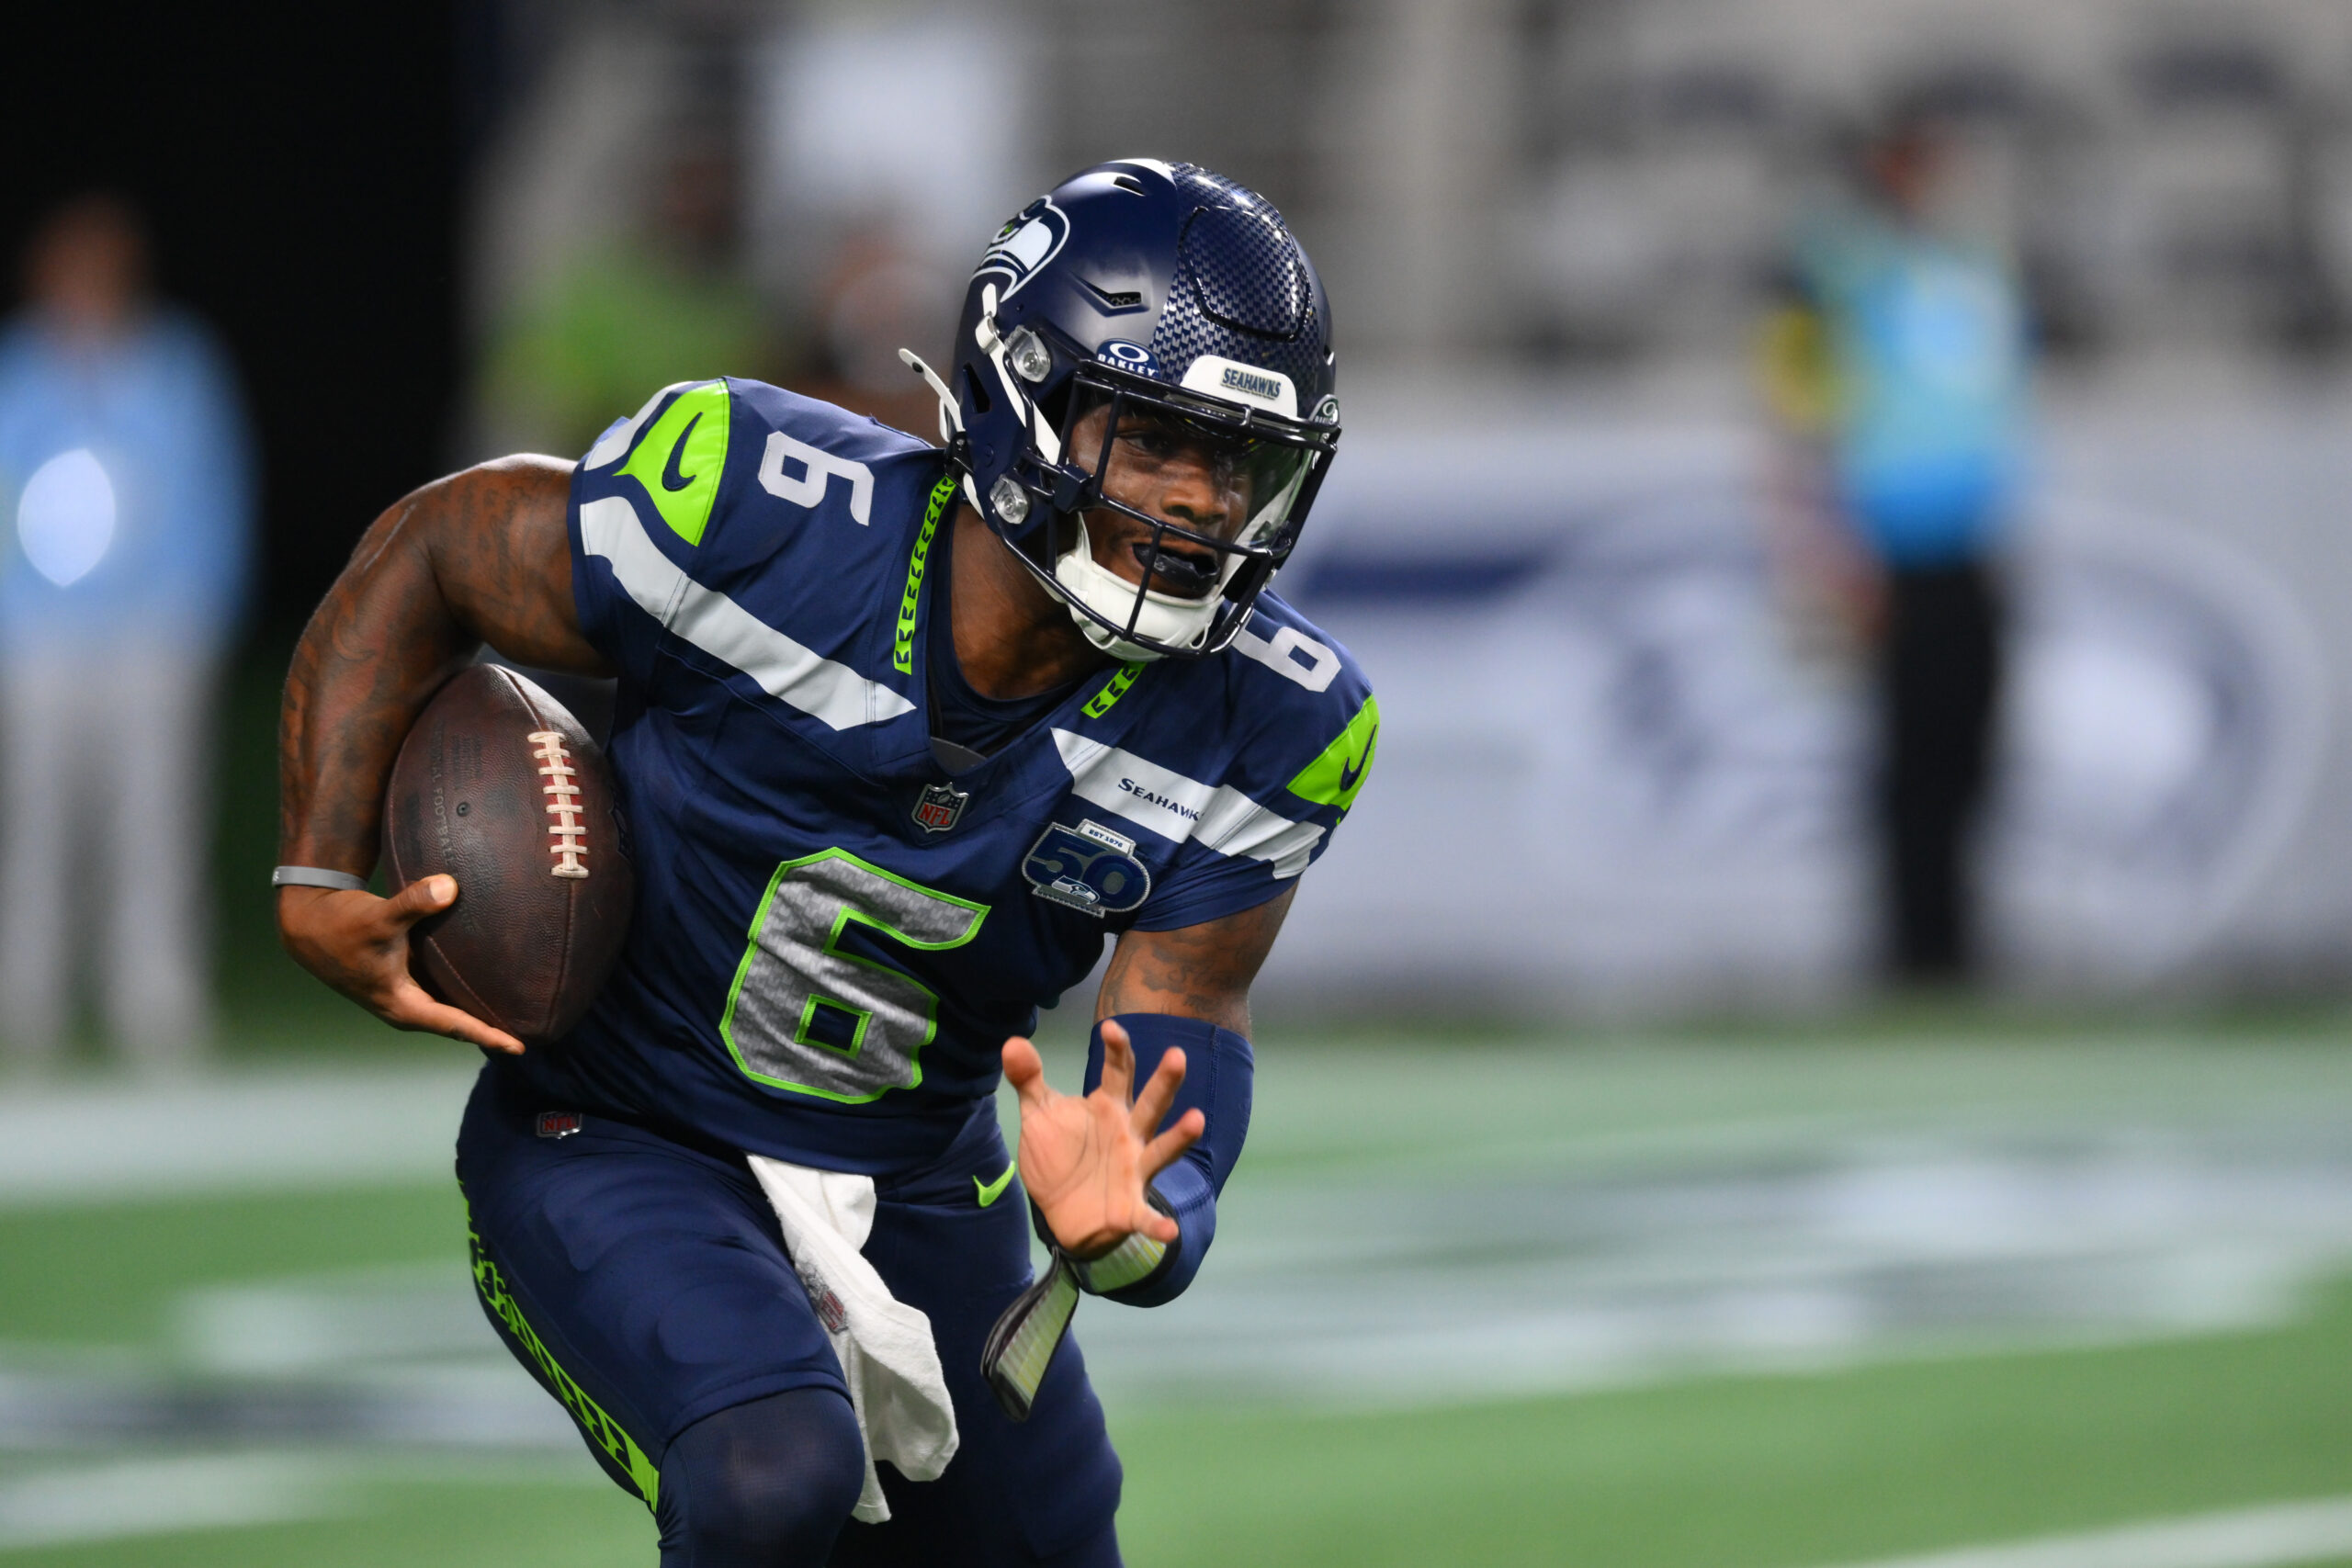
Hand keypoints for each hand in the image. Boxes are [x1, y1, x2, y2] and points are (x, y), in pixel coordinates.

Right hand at [276, 878, 524, 1054]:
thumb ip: (415, 902)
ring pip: (450, 1006)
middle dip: (492, 1028)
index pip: (455, 1025)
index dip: (488, 1035)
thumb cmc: (342, 924)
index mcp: (402, 1005)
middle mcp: (406, 1006)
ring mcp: (405, 993)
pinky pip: (443, 988)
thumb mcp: (379, 915)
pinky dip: (464, 986)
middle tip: (533, 1031)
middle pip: (458, 1022)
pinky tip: (492, 978)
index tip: (520, 1047)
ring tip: (521, 1010)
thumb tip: (450, 887)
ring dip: (479, 1009)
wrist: (310, 922)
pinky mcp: (404, 977)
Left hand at [1002, 1019, 1201, 1259]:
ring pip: (1161, 1149)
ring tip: (1197, 1120)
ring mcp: (1134, 1169)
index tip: (1111, 1028)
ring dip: (1179, 1137)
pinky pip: (1145, 1216)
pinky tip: (1168, 1231)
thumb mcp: (1040, 1113)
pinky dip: (1157, 1224)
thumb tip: (1012, 1042)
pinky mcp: (1129, 1207)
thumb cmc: (1060, 1154)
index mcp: (1109, 1107)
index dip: (1117, 1050)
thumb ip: (1029, 1079)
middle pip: (1151, 1104)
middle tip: (1176, 1056)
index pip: (1118, 1072)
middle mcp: (1130, 1134)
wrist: (1061, 1212)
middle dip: (1164, 1081)